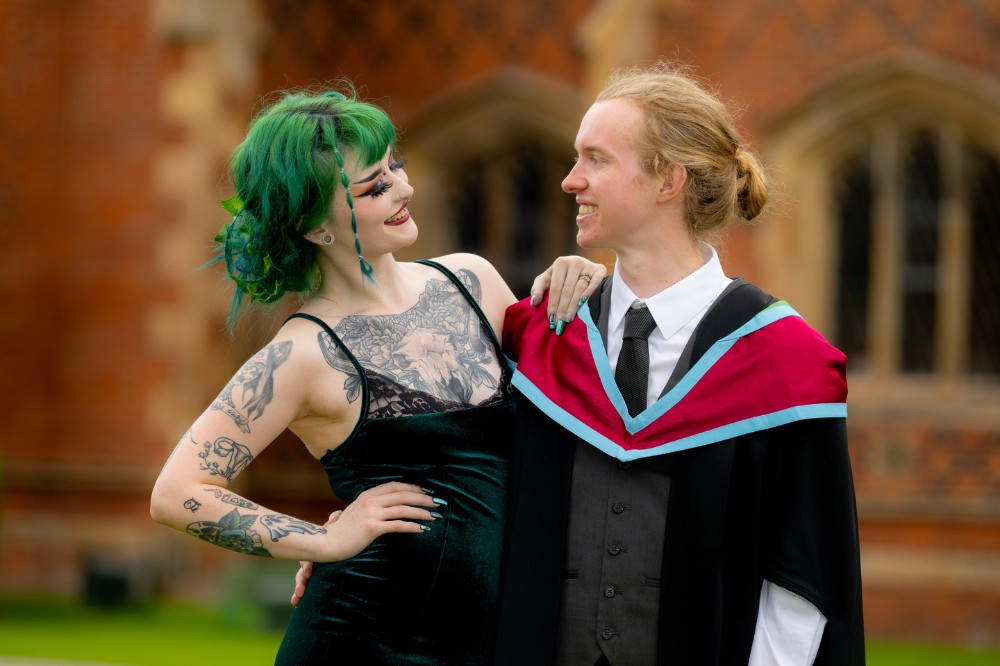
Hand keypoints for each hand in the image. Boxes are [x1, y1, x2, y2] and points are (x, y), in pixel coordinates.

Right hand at [290, 510, 341, 607]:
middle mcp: (312, 557)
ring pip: (302, 579)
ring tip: (296, 600)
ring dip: (299, 589)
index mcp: (316, 547)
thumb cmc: (340, 530)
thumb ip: (335, 521)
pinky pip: (306, 586)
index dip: (307, 565)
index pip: (309, 557)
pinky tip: (296, 603)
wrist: (344, 539)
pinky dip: (300, 594)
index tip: (308, 573)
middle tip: (300, 592)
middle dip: (301, 582)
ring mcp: (312, 568)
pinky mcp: (315, 576)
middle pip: (303, 570)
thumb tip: (334, 517)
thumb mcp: (338, 525)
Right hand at [315, 482, 439, 563]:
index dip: (412, 487)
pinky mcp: (372, 528)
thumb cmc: (342, 531)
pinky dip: (412, 526)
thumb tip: (386, 506)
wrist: (326, 543)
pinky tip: (422, 529)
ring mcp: (371, 513)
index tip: (426, 491)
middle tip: (437, 502)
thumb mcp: (355, 512)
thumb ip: (369, 506)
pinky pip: (398, 525)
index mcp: (367, 495)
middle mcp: (370, 500)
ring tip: (435, 515)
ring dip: (422, 511)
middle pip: (403, 494)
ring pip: (403, 508)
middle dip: (423, 497)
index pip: (395, 485)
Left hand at [529, 256, 606, 329]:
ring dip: (573, 305)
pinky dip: (589, 294)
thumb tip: (534, 302)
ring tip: (568, 318)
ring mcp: (588, 264)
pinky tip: (582, 304)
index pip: (555, 287)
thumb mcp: (547, 279)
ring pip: (580, 288)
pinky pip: (595, 283)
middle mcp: (574, 261)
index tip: (551, 319)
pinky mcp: (600, 269)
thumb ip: (538, 288)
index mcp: (560, 262)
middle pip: (567, 290)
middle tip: (560, 323)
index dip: (552, 304)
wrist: (582, 267)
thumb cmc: (561, 276)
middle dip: (562, 308)